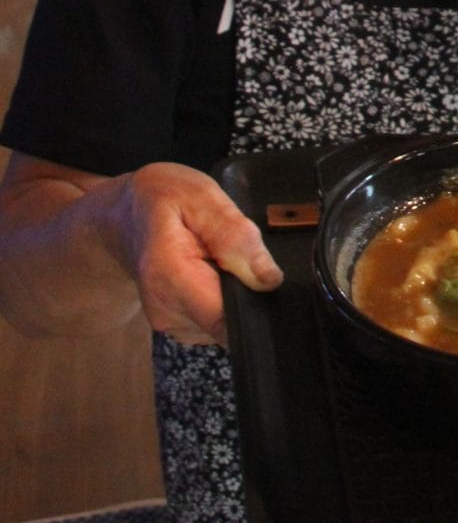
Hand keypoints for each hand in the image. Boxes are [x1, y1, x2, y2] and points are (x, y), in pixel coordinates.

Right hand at [106, 162, 282, 345]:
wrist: (123, 213)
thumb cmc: (162, 198)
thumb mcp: (202, 197)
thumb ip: (236, 236)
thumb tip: (269, 280)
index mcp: (169, 277)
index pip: (225, 319)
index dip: (254, 300)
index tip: (259, 275)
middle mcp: (166, 310)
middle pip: (231, 320)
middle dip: (245, 290)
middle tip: (230, 251)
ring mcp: (170, 323)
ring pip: (226, 320)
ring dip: (233, 291)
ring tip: (216, 257)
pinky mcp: (179, 325)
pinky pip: (216, 319)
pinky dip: (222, 297)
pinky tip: (210, 270)